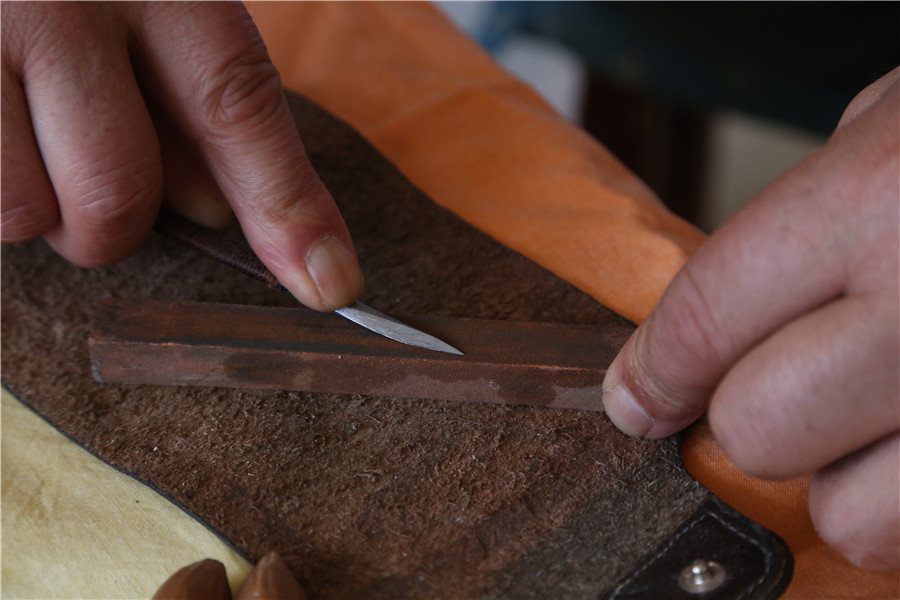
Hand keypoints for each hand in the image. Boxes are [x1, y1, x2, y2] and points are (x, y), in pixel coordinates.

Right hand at [1, 2, 363, 310]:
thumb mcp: (142, 9)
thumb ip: (186, 110)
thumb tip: (212, 214)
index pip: (238, 105)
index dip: (287, 207)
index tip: (332, 284)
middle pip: (118, 194)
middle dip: (109, 226)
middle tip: (83, 187)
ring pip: (21, 213)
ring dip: (31, 209)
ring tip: (13, 137)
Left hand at [602, 68, 898, 570]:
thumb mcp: (895, 126)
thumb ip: (799, 224)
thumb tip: (707, 329)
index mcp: (883, 200)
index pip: (707, 318)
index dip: (654, 371)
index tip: (636, 401)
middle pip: (760, 430)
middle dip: (749, 415)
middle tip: (787, 378)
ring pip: (854, 518)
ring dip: (845, 477)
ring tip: (883, 412)